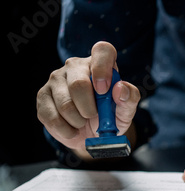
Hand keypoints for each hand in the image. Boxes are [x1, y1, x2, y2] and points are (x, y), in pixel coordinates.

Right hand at [37, 41, 139, 156]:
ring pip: (65, 105)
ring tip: (83, 122)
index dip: (103, 68)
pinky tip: (72, 128)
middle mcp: (75, 66)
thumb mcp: (126, 110)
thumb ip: (130, 98)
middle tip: (94, 116)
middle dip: (89, 109)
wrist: (92, 135)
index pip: (103, 50)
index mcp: (99, 63)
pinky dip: (66, 130)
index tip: (104, 90)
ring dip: (79, 122)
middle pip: (78, 84)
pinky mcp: (42, 96)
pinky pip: (52, 117)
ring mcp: (56, 79)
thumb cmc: (111, 116)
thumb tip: (120, 88)